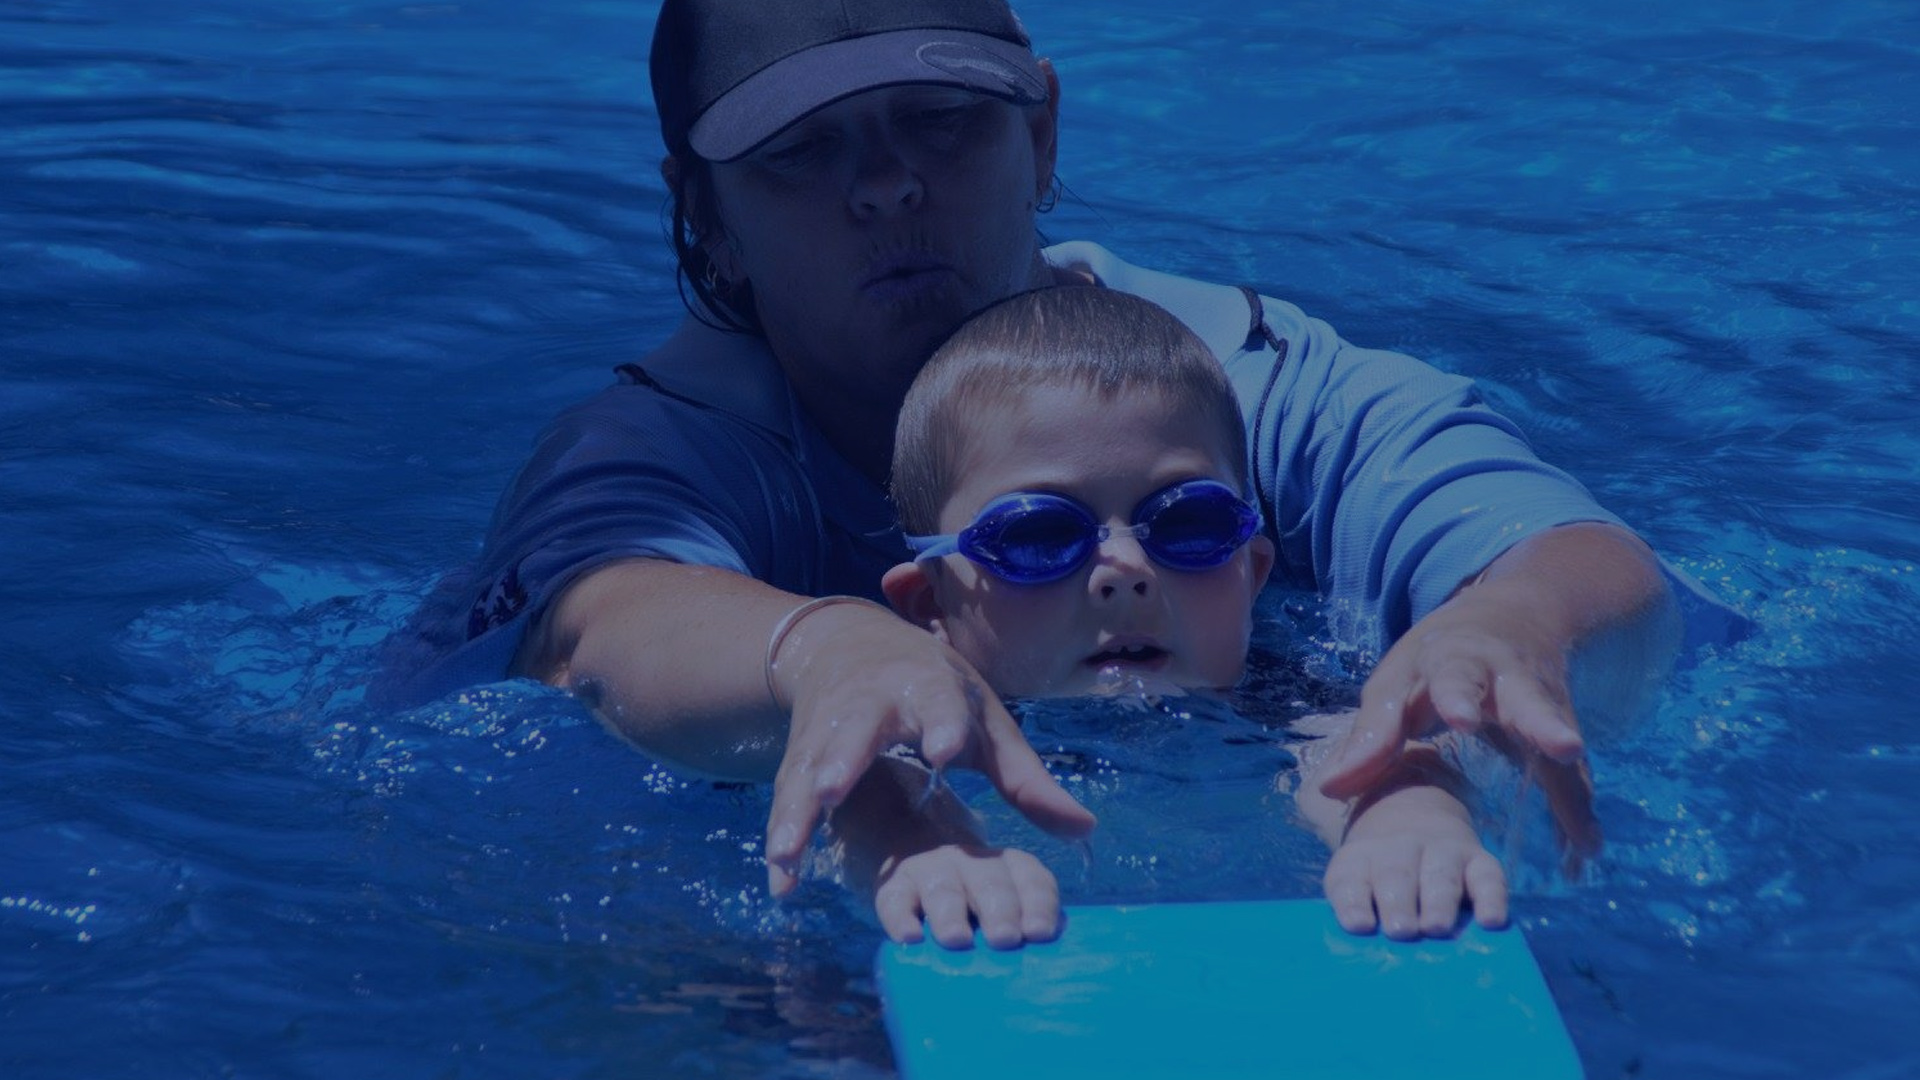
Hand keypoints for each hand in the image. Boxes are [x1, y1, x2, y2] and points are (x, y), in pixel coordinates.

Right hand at [764, 601, 1095, 895]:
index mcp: (928, 688)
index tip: (946, 752)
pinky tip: (781, 877)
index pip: (940, 706)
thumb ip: (1027, 780)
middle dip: (842, 757)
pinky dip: (781, 832)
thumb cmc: (937, 695)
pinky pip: (787, 793)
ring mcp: (827, 728)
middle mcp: (871, 703)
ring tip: (787, 851)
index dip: (942, 727)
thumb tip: (1084, 830)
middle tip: (833, 788)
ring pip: (808, 766)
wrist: (852, 646)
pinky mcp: (799, 754)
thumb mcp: (985, 724)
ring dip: (798, 808)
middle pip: (855, 730)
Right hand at [875, 844, 1061, 949]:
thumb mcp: (1001, 911)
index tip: (1039, 933)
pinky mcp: (894, 886)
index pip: (1030, 878)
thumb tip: (1037, 974)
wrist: (920, 875)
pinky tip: (909, 938)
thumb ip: (1019, 931)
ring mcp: (931, 870)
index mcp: (1007, 866)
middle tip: (1004, 939)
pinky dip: (901, 918)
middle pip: (990, 882)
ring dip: (951, 915)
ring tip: (957, 940)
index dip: (1038, 904)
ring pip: (943, 889)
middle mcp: (972, 862)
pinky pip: (896, 901)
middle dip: (1000, 910)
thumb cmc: (974, 911)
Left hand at [1315, 576, 1600, 867]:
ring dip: (1573, 786)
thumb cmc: (1436, 659)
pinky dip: (1579, 811)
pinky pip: (1573, 774)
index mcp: (1458, 661)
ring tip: (1583, 838)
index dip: (1458, 697)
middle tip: (1564, 748)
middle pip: (1529, 699)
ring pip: (1562, 745)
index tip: (1462, 719)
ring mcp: (1545, 705)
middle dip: (1545, 723)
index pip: (1455, 677)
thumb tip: (1330, 790)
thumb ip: (1371, 736)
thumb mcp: (1397, 682)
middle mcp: (1511, 678)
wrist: (1514, 619)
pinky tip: (1583, 852)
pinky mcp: (1564, 732)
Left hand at [1323, 788, 1508, 938]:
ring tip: (1437, 928)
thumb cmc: (1380, 876)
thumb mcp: (1356, 884)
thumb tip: (1364, 950)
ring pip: (1441, 874)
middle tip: (1401, 931)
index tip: (1359, 926)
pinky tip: (1490, 921)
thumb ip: (1356, 912)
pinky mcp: (1480, 861)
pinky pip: (1488, 877)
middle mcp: (1400, 849)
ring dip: (1439, 902)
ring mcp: (1442, 851)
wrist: (1413, 815)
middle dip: (1398, 904)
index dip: (1354, 903)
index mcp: (1361, 859)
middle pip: (1396, 875)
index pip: (1351, 880)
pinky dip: (1491, 898)